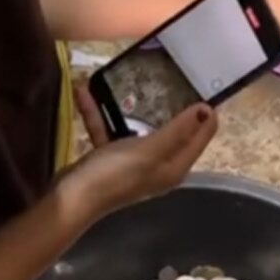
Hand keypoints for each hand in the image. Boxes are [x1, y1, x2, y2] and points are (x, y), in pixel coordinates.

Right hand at [62, 85, 218, 218]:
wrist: (70, 198)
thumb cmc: (115, 174)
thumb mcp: (151, 150)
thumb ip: (178, 131)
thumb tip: (206, 111)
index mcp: (174, 168)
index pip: (199, 140)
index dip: (206, 118)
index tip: (208, 90)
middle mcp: (159, 168)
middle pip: (174, 135)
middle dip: (176, 110)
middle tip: (179, 80)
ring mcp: (133, 165)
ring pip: (140, 131)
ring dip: (131, 109)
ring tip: (132, 81)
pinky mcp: (109, 160)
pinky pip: (109, 132)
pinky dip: (99, 115)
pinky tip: (84, 93)